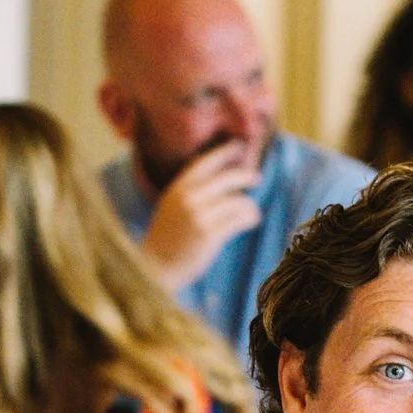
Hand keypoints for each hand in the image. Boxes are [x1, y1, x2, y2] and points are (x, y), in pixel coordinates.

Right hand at [139, 139, 261, 290]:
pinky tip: (252, 220)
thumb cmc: (168, 238)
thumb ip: (191, 192)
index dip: (224, 152)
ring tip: (251, 212)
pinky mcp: (210, 234)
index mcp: (177, 188)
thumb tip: (227, 182)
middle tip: (256, 177)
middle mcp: (188, 197)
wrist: (155, 267)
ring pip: (238, 200)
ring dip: (249, 205)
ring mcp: (199, 215)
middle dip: (245, 175)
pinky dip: (250, 218)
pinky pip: (240, 219)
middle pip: (227, 178)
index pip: (204, 162)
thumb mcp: (172, 206)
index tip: (239, 145)